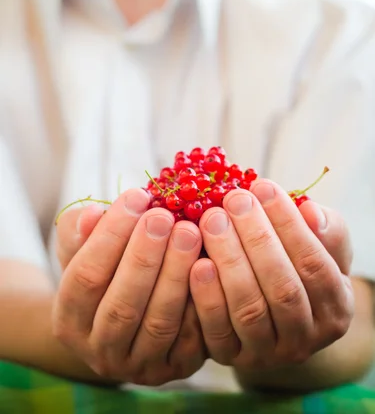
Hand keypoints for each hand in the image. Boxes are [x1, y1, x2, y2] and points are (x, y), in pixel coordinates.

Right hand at [53, 189, 205, 385]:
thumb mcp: (82, 248)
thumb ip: (80, 230)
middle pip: (122, 305)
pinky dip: (200, 301)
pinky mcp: (175, 368)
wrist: (127, 316)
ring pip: (158, 323)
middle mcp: (100, 353)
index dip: (110, 236)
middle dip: (144, 256)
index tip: (136, 197)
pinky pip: (191, 338)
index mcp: (69, 322)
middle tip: (164, 216)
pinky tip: (209, 263)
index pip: (85, 277)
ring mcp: (139, 367)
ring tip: (189, 231)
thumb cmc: (104, 268)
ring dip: (176, 274)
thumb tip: (92, 215)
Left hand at [189, 180, 353, 369]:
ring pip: (250, 311)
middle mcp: (306, 340)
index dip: (290, 225)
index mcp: (335, 308)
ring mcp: (267, 354)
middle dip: (257, 238)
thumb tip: (311, 212)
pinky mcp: (231, 358)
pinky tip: (197, 262)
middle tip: (234, 199)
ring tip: (212, 219)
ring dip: (230, 261)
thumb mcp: (321, 246)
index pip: (315, 265)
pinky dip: (208, 298)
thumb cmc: (295, 263)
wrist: (269, 311)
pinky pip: (218, 332)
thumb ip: (326, 230)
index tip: (263, 186)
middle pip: (283, 289)